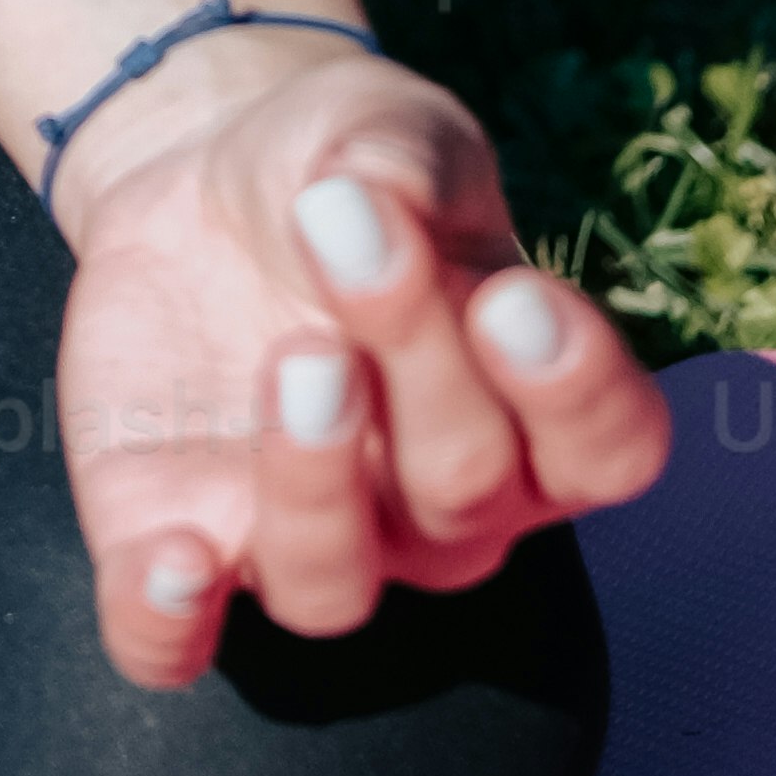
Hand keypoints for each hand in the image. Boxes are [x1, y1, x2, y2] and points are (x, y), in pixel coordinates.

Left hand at [51, 30, 667, 682]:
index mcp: (529, 407)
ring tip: (298, 358)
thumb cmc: (342, 171)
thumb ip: (405, 161)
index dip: (575, 394)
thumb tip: (372, 196)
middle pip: (464, 488)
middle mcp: (435, 506)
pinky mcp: (176, 540)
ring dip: (313, 483)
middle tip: (357, 240)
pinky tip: (174, 558)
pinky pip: (173, 643)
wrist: (206, 178)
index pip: (606, 450)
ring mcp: (309, 536)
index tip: (514, 297)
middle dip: (417, 360)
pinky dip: (169, 622)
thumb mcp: (389, 131)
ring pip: (332, 585)